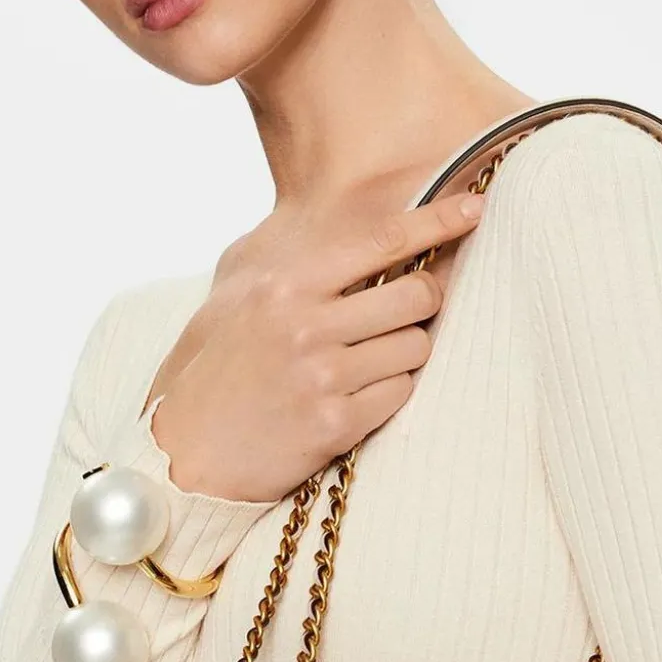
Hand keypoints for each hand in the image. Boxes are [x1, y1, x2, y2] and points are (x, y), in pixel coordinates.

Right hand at [152, 190, 485, 500]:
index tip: (477, 207)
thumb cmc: (211, 371)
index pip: (382, 241)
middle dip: (423, 299)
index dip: (438, 221)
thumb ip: (289, 263)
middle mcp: (307, 326)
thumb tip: (356, 235)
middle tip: (406, 310)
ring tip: (369, 360)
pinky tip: (359, 394)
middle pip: (416, 293)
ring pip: (417, 345)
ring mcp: (323, 377)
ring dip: (406, 350)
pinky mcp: (336, 424)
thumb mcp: (232, 299)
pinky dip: (392, 390)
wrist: (185, 454)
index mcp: (284, 286)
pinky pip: (401, 392)